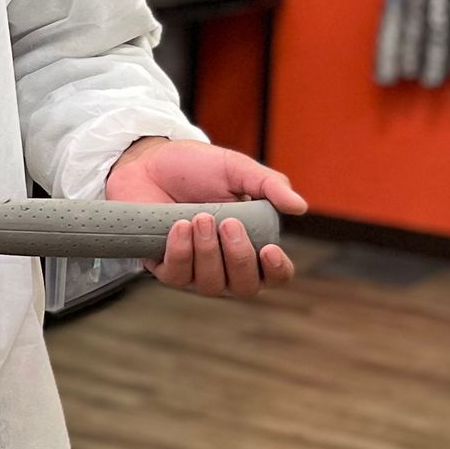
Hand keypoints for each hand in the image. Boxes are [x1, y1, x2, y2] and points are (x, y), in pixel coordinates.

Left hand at [105, 136, 303, 297]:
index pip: (273, 276)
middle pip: (244, 287)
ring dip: (207, 252)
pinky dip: (180, 252)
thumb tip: (300, 207)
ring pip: (210, 285)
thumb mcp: (236, 169)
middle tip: (227, 222)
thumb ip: (269, 185)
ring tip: (200, 217)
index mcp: (251, 244)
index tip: (269, 249)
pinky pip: (177, 276)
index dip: (277, 271)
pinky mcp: (165, 267)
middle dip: (238, 257)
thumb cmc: (196, 168)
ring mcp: (195, 271)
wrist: (149, 161)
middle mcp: (225, 265)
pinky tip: (179, 226)